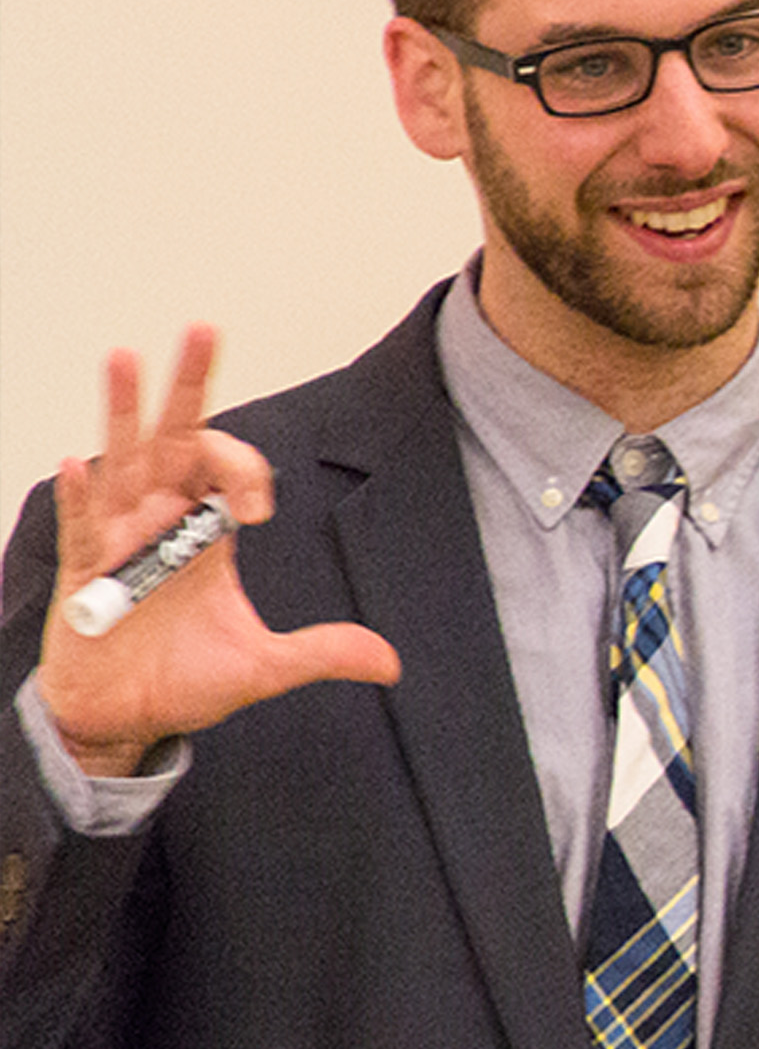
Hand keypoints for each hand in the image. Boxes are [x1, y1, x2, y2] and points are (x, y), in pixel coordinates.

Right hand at [37, 325, 400, 776]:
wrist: (125, 719)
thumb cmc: (184, 680)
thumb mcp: (264, 667)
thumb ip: (324, 653)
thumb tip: (393, 663)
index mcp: (204, 529)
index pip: (228, 468)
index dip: (247, 472)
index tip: (256, 511)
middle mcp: (159, 520)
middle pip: (175, 438)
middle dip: (190, 386)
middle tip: (205, 328)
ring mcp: (117, 542)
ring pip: (120, 461)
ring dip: (123, 411)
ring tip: (124, 356)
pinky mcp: (83, 577)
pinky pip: (79, 528)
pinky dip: (79, 497)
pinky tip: (77, 464)